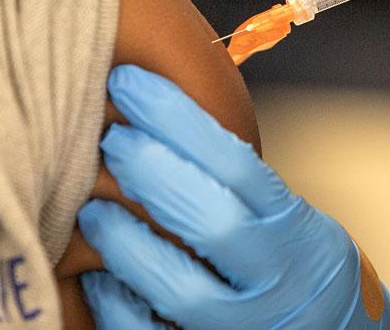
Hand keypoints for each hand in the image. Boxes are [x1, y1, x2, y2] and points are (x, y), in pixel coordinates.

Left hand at [77, 65, 389, 328]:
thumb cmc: (298, 270)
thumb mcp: (295, 223)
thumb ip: (246, 190)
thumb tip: (167, 127)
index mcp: (296, 233)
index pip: (237, 164)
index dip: (178, 118)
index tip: (131, 84)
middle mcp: (275, 281)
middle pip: (213, 220)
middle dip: (152, 170)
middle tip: (110, 138)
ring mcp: (243, 326)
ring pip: (181, 288)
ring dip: (126, 241)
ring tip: (91, 208)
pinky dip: (117, 306)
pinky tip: (98, 276)